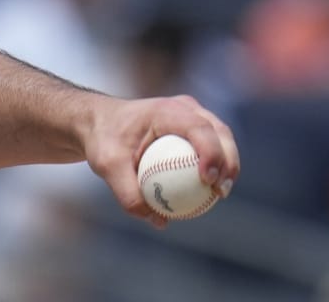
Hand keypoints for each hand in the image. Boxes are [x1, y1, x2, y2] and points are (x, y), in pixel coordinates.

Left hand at [83, 94, 238, 227]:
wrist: (99, 124)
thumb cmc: (103, 140)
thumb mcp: (106, 165)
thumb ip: (127, 191)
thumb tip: (156, 220)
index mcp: (166, 110)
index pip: (199, 128)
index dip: (211, 153)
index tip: (208, 181)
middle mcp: (185, 109)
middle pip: (220, 133)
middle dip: (228, 162)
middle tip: (221, 192)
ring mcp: (193, 116)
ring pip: (222, 140)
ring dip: (228, 166)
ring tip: (220, 194)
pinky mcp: (194, 130)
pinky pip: (212, 149)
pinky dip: (216, 168)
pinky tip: (211, 194)